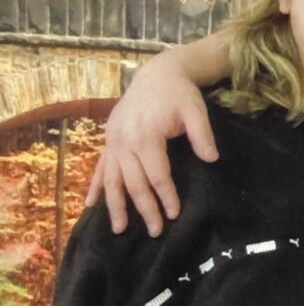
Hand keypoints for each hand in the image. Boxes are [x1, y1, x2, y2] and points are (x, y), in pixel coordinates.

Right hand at [85, 58, 217, 235]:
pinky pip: (99, 167)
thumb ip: (202, 134)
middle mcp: (124, 141)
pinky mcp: (109, 139)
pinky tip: (90, 205)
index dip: (166, 196)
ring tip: (119, 229)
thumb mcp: (196, 110)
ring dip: (115, 205)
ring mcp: (113, 141)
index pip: (157, 175)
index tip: (174, 214)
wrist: (157, 74)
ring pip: (112, 179)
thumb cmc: (179, 94)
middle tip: (156, 231)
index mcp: (146, 135)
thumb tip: (211, 159)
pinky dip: (95, 186)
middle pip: (134, 182)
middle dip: (145, 209)